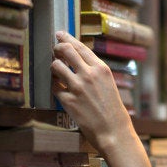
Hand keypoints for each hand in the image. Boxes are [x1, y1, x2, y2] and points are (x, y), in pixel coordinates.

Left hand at [50, 31, 132, 151]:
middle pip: (66, 51)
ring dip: (53, 67)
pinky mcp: (68, 101)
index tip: (60, 34)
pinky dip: (54, 86)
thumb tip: (80, 61)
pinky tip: (57, 87)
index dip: (67, 38)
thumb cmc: (113, 109)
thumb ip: (95, 71)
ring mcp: (77, 87)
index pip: (80, 47)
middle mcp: (89, 75)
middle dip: (57, 48)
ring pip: (56, 67)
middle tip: (54, 50)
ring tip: (56, 71)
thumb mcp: (109, 83)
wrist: (113, 131)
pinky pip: (53, 87)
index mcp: (101, 69)